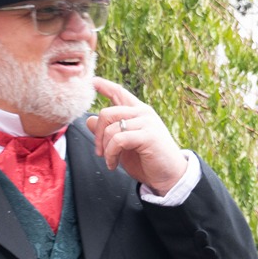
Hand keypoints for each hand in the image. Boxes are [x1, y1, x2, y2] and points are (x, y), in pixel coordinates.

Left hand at [84, 77, 188, 194]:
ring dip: (105, 149)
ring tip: (110, 161)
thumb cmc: (146, 160)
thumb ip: (108, 131)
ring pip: (111, 128)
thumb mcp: (122, 145)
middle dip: (97, 135)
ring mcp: (147, 122)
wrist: (168, 176)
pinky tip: (113, 164)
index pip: (119, 93)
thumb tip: (89, 120)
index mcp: (138, 112)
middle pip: (106, 113)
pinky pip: (118, 140)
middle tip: (99, 152)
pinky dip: (111, 155)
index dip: (104, 86)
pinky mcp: (148, 135)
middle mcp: (143, 113)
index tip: (92, 81)